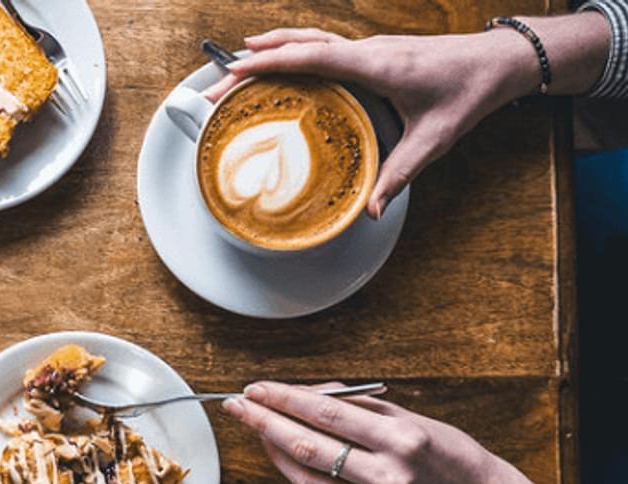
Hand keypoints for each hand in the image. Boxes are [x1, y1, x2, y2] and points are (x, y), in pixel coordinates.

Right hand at [206, 14, 610, 216]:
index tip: (237, 70)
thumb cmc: (468, 94)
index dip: (272, 62)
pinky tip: (284, 59)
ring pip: (311, 38)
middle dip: (256, 58)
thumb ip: (399, 175)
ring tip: (238, 59)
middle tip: (220, 79)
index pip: (314, 57)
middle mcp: (368, 50)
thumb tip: (369, 211)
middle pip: (301, 45)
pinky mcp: (373, 51)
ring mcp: (369, 47)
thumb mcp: (434, 141)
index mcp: (377, 66)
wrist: (498, 61)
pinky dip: (295, 49)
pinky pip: (324, 45)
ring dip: (273, 46)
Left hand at [222, 382, 559, 483]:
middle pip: (307, 445)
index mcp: (402, 440)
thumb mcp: (408, 418)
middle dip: (264, 422)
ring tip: (255, 426)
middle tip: (237, 405)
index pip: (327, 415)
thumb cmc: (444, 451)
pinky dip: (295, 473)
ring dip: (272, 449)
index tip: (257, 388)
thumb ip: (356, 407)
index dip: (285, 399)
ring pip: (304, 475)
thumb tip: (303, 396)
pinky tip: (281, 454)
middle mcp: (387, 476)